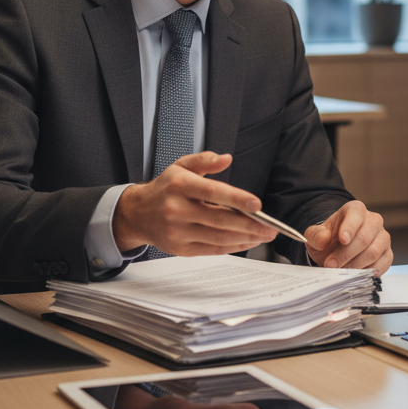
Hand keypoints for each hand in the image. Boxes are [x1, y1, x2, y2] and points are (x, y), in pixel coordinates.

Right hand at [113, 151, 277, 254]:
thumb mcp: (180, 166)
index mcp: (179, 185)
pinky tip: (246, 242)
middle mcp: (177, 209)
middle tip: (270, 227)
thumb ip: (204, 160)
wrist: (137, 213)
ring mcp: (177, 231)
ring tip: (263, 235)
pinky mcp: (180, 248)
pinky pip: (211, 250)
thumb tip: (226, 158)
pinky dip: (232, 247)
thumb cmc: (165, 188)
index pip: (212, 192)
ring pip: (217, 237)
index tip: (257, 204)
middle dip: (249, 225)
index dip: (236, 198)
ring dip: (245, 238)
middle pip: (219, 219)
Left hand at [304, 201, 391, 272]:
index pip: (355, 215)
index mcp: (355, 210)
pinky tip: (354, 274)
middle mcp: (373, 220)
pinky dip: (367, 272)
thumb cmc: (329, 239)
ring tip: (340, 271)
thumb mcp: (315, 236)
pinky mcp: (387, 253)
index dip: (349, 228)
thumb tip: (324, 237)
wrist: (337, 250)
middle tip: (331, 265)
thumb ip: (315, 235)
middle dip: (346, 254)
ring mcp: (383, 237)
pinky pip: (382, 264)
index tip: (342, 240)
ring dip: (355, 265)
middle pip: (364, 238)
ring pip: (373, 252)